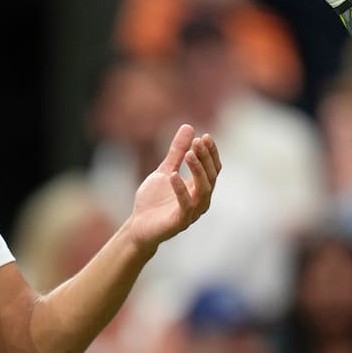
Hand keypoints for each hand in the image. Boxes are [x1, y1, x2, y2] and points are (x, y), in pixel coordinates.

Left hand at [127, 124, 219, 249]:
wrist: (137, 225)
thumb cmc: (154, 200)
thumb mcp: (165, 170)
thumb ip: (176, 152)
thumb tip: (189, 127)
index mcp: (199, 188)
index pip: (213, 169)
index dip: (211, 153)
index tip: (204, 136)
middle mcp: (201, 201)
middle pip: (211, 177)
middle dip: (205, 158)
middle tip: (197, 142)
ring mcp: (192, 212)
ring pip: (203, 191)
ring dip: (198, 171)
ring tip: (188, 154)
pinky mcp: (179, 222)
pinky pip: (185, 206)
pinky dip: (181, 190)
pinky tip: (174, 175)